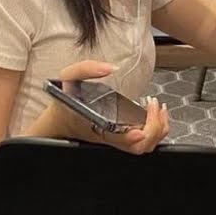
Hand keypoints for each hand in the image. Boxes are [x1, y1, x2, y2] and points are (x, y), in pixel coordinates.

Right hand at [52, 60, 169, 155]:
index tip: (140, 127)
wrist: (57, 120)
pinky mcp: (122, 138)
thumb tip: (110, 67)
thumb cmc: (64, 102)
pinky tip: (155, 113)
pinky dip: (155, 128)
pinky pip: (144, 141)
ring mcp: (118, 140)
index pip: (120, 141)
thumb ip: (86, 69)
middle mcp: (110, 138)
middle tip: (153, 104)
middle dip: (153, 128)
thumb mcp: (68, 78)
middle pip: (140, 147)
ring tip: (158, 107)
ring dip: (158, 129)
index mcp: (97, 128)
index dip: (134, 136)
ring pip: (145, 146)